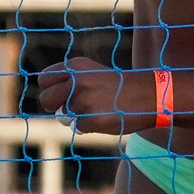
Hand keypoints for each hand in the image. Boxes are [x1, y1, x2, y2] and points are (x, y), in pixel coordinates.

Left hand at [37, 57, 154, 134]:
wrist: (149, 96)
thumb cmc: (119, 86)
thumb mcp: (92, 73)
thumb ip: (69, 81)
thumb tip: (47, 98)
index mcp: (75, 66)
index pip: (44, 80)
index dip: (49, 89)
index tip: (59, 94)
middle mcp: (76, 81)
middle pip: (46, 100)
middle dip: (54, 107)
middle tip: (68, 108)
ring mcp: (83, 101)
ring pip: (62, 116)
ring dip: (75, 117)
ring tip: (96, 110)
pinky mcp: (90, 120)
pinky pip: (77, 127)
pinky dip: (88, 126)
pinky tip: (104, 118)